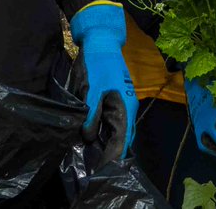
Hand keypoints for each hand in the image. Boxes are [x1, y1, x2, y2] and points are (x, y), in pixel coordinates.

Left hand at [69, 3, 136, 162]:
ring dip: (106, 146)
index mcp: (125, 107)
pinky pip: (111, 123)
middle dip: (109, 156)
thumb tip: (88, 138)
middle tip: (93, 173)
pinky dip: (103, 134)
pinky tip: (92, 142)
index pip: (122, 142)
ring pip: (116, 132)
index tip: (100, 174)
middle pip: (121, 140)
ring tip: (91, 163)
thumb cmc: (97, 64)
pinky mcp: (113, 101)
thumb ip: (91, 115)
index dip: (112, 159)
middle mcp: (126, 109)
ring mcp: (120, 105)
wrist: (100, 40)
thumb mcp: (92, 89)